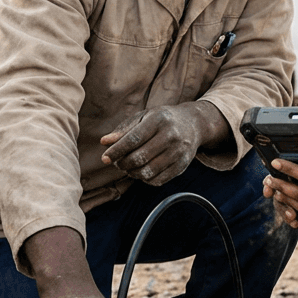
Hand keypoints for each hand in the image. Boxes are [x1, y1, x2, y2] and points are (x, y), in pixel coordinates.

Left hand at [99, 101, 225, 185]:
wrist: (193, 123)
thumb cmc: (162, 120)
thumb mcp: (143, 117)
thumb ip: (123, 130)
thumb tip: (104, 142)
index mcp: (158, 119)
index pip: (133, 139)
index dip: (117, 150)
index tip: (105, 158)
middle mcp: (171, 135)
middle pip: (140, 157)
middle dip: (123, 163)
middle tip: (117, 163)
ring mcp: (179, 151)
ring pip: (148, 171)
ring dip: (133, 173)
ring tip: (128, 168)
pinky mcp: (183, 165)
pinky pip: (159, 180)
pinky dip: (146, 179)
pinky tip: (142, 171)